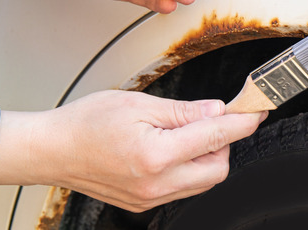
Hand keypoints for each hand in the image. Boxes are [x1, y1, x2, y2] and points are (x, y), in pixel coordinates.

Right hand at [0, 91, 266, 211]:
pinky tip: (174, 149)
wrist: (51, 150)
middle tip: (213, 120)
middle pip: (217, 169)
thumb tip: (218, 110)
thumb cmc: (87, 123)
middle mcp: (156, 184)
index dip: (241, 122)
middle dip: (223, 143)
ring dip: (206, 157)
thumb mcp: (140, 104)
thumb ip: (185, 111)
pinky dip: (189, 168)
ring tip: (186, 133)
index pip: (215, 138)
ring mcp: (150, 198)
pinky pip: (182, 189)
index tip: (256, 111)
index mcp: (156, 155)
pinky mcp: (144, 203)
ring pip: (202, 182)